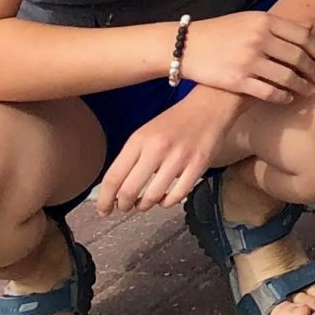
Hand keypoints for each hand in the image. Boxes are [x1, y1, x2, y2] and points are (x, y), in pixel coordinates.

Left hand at [93, 89, 240, 213]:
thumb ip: (131, 158)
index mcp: (139, 140)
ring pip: (152, 197)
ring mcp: (179, 158)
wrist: (211, 105)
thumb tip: (117, 189)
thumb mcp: (146, 133)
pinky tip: (165, 197)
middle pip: (129, 191)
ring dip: (145, 206)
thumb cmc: (176, 121)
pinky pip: (177, 195)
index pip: (113, 178)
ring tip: (145, 203)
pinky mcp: (198, 165)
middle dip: (123, 206)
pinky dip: (167, 202)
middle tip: (124, 207)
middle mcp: (157, 148)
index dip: (104, 200)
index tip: (103, 209)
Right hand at [180, 10, 314, 102]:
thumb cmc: (222, 32)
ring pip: (287, 77)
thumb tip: (310, 28)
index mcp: (265, 21)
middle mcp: (259, 39)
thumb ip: (279, 25)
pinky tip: (288, 99)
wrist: (186, 46)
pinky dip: (282, 97)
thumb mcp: (251, 19)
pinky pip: (268, 92)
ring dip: (302, 86)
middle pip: (298, 58)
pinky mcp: (238, 81)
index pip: (303, 36)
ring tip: (308, 90)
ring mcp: (249, 61)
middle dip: (313, 70)